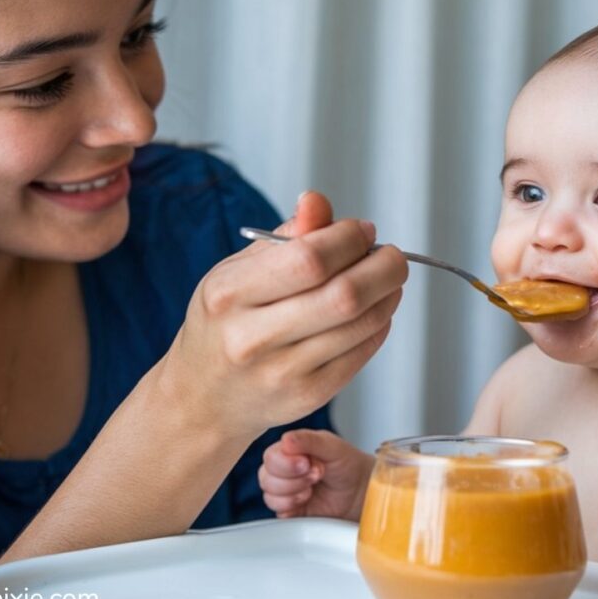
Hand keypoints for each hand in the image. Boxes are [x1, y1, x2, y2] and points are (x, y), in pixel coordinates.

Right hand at [150, 191, 408, 439]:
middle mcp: (251, 337)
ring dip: (387, 296)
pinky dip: (379, 325)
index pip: (308, 259)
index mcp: (229, 294)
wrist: (205, 396)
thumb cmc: (227, 322)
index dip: (348, 239)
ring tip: (386, 282)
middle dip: (383, 268)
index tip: (363, 231)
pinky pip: (362, 353)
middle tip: (392, 257)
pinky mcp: (308, 395)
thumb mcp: (238, 271)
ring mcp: (282, 372)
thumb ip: (284, 236)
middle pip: (344, 295)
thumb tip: (318, 202)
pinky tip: (374, 312)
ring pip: (360, 324)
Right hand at [259, 429, 373, 519]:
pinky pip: (277, 511)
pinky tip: (307, 500)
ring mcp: (285, 491)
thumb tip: (286, 439)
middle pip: (265, 476)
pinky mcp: (290, 510)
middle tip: (316, 475)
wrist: (361, 490)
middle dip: (293, 479)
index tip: (307, 463)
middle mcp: (283, 470)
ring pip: (269, 495)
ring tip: (313, 488)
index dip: (287, 463)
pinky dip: (293, 506)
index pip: (270, 457)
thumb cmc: (348, 464)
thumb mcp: (332, 446)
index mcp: (290, 450)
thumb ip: (309, 440)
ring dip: (294, 493)